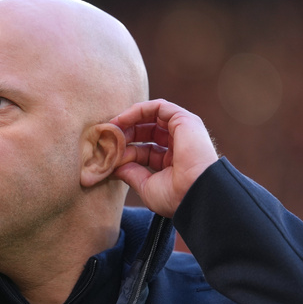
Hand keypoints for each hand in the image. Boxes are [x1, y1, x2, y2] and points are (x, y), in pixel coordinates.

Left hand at [110, 99, 218, 217]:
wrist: (196, 194)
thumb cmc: (176, 196)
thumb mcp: (147, 186)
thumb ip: (131, 173)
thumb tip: (114, 165)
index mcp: (173, 162)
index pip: (144, 150)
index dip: (125, 151)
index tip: (107, 155)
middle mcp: (179, 144)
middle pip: (147, 131)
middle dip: (125, 133)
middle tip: (106, 138)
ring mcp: (184, 131)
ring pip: (152, 116)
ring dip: (129, 120)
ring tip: (111, 128)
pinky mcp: (185, 120)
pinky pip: (158, 107)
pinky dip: (138, 110)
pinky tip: (121, 121)